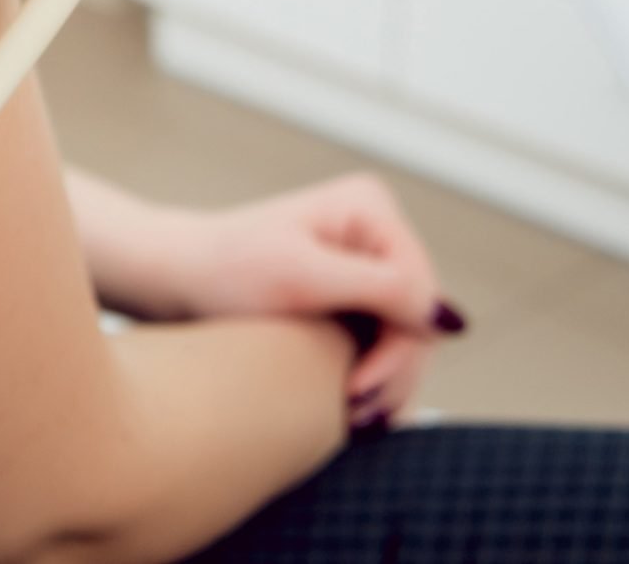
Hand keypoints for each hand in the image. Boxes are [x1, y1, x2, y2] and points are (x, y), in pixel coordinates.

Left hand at [158, 174, 465, 428]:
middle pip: (418, 320)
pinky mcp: (354, 295)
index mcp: (370, 209)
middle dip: (390, 371)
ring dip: (383, 382)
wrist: (176, 277)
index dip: (399, 348)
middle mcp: (377, 232)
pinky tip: (347, 406)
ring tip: (349, 418)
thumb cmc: (225, 270)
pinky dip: (370, 377)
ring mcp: (368, 264)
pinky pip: (383, 343)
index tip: (354, 389)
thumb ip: (381, 289)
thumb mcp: (301, 278)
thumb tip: (452, 320)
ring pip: (406, 340)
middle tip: (352, 416)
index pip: (419, 292)